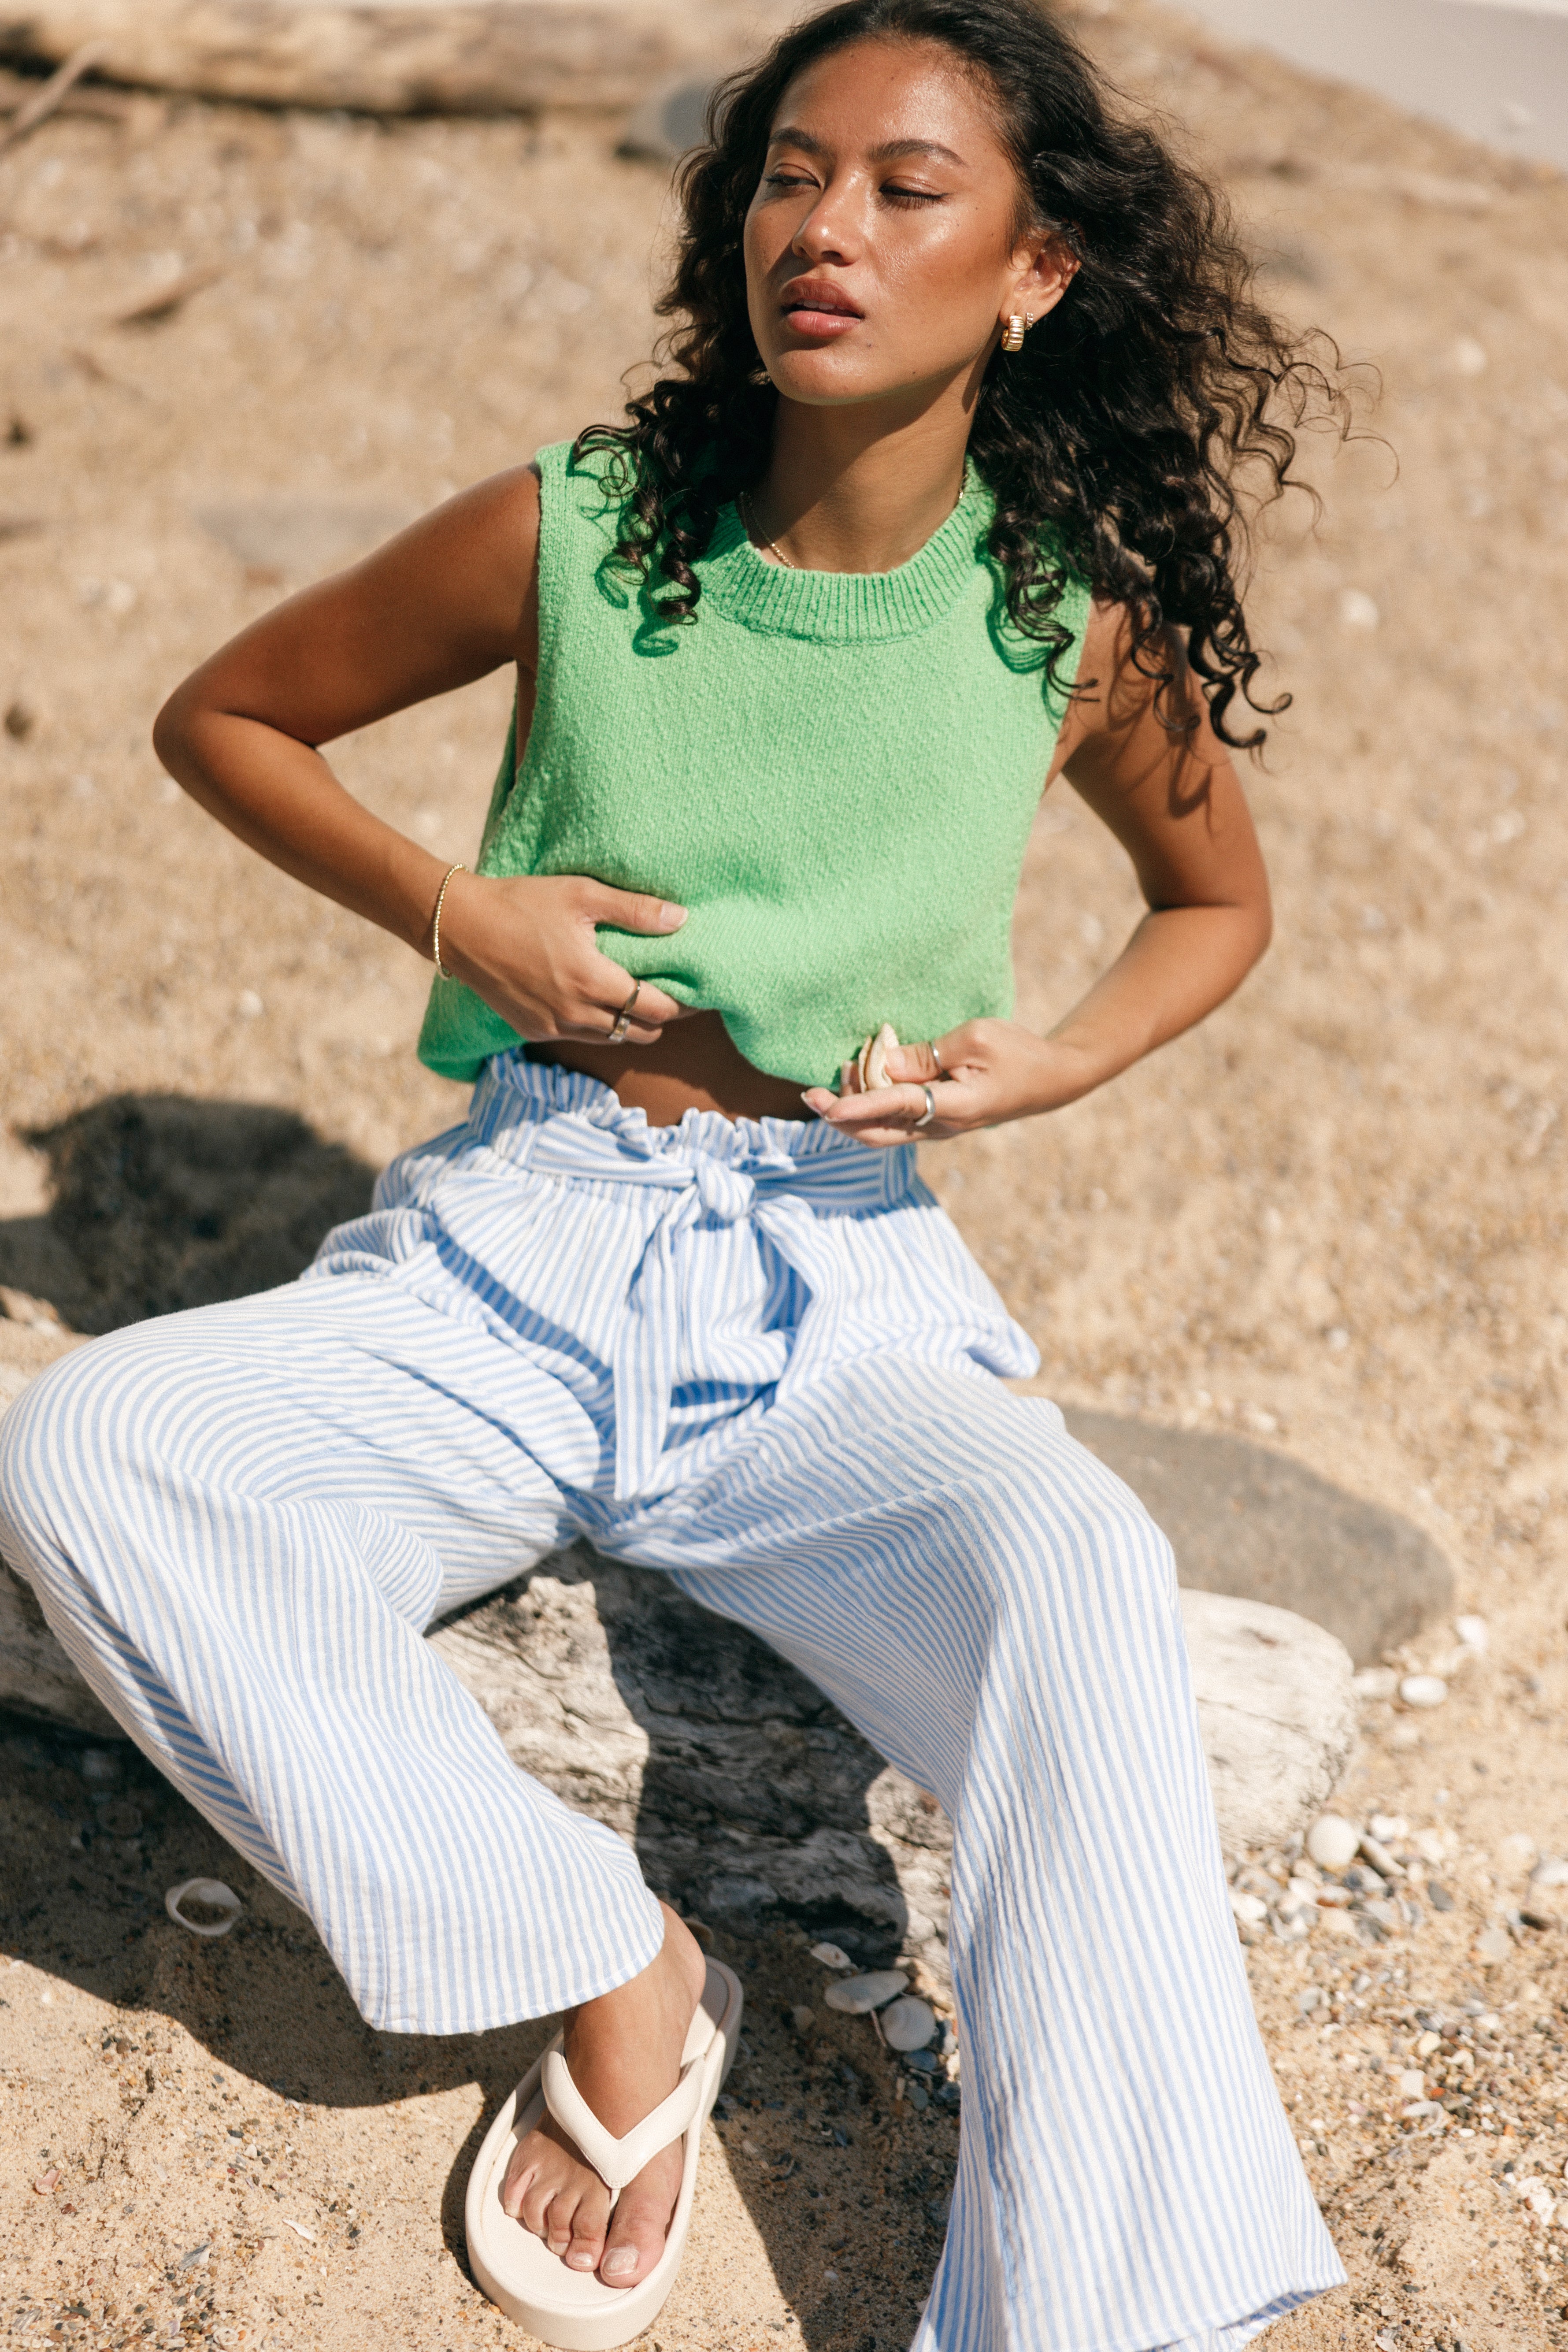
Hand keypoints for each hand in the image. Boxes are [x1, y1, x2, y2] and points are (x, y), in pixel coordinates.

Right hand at [435, 872, 689, 1044]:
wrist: (459, 926)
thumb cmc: (522, 902)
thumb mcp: (581, 895)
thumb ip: (635, 910)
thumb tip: (682, 919)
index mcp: (591, 980)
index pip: (654, 1008)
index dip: (681, 1004)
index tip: (697, 993)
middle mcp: (574, 1013)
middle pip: (639, 1033)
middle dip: (661, 1019)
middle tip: (674, 999)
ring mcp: (552, 1026)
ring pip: (610, 1040)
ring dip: (629, 1026)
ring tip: (640, 1003)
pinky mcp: (532, 1031)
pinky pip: (579, 1037)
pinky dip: (596, 1027)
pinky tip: (598, 1004)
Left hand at [801, 1018, 1097, 1149]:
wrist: (1051, 1079)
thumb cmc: (1017, 1051)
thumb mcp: (975, 1038)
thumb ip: (926, 1053)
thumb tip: (883, 1063)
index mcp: (954, 1107)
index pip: (895, 1106)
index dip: (856, 1104)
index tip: (824, 1104)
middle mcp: (940, 1126)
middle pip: (876, 1133)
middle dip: (839, 1116)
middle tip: (812, 1092)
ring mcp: (937, 1129)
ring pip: (881, 1131)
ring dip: (853, 1111)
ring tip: (839, 1075)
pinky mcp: (936, 1122)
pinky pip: (894, 1122)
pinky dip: (870, 1108)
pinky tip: (861, 1083)